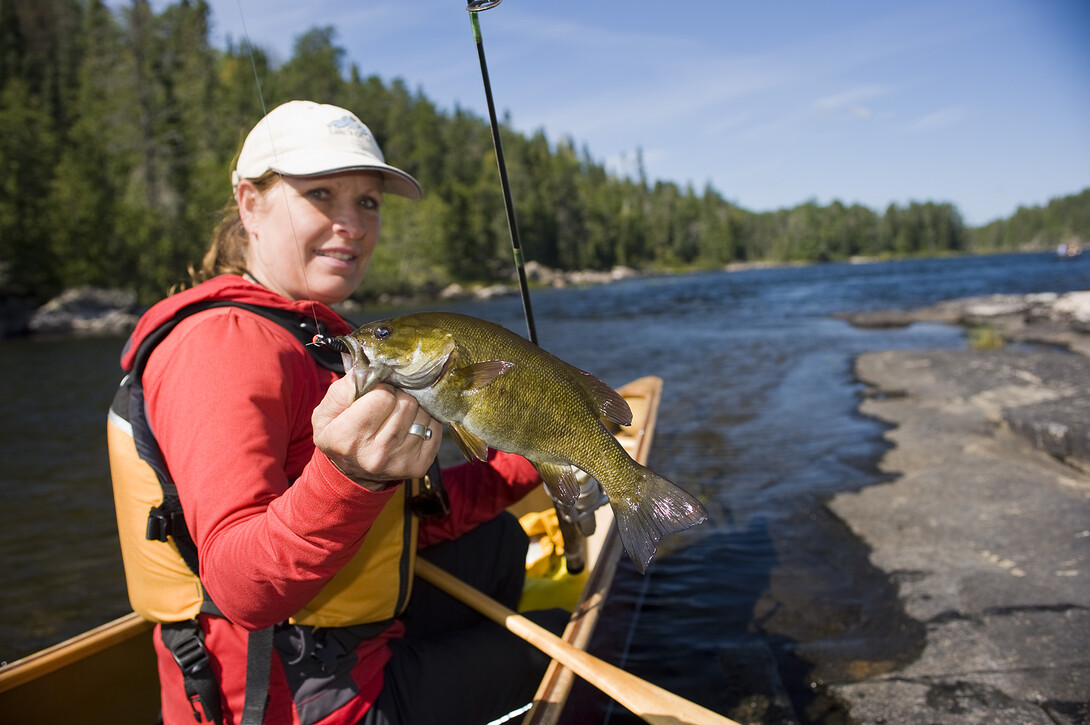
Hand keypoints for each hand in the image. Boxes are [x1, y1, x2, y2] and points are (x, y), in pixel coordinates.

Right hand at [312, 374, 441, 489]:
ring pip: (424, 413)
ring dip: (415, 406)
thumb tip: (370, 367)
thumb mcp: (326, 414)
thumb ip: (344, 389)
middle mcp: (376, 454)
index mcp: (348, 438)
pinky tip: (411, 423)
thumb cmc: (339, 437)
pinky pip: (435, 429)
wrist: (352, 475)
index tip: (377, 392)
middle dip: (400, 394)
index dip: (382, 388)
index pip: (383, 396)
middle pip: (407, 403)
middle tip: (391, 400)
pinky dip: (426, 421)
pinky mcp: (419, 465)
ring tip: (400, 411)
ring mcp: (400, 462)